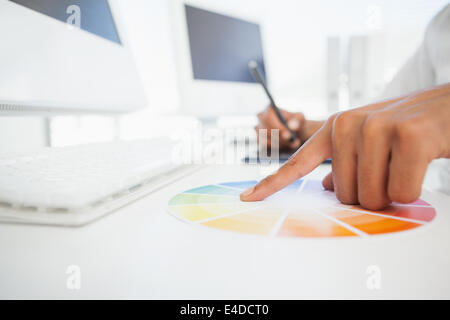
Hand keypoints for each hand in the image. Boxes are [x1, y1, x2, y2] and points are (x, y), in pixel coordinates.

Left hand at [242, 84, 449, 209]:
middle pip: (345, 195)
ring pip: (372, 197)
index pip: (298, 162)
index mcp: (335, 128)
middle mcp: (349, 125)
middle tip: (391, 166)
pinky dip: (413, 190)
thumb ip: (345, 164)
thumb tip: (327, 187)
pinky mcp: (408, 136)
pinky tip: (420, 162)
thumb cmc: (407, 129)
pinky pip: (401, 193)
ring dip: (393, 192)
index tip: (247, 198)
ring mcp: (376, 127)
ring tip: (405, 163)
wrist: (449, 107)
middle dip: (372, 192)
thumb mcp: (369, 143)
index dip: (272, 184)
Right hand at [256, 106, 321, 151]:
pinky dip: (277, 150)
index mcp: (269, 109)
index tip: (288, 135)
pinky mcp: (259, 142)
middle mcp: (260, 118)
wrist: (296, 133)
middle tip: (294, 142)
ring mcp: (258, 130)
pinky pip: (266, 148)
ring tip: (293, 144)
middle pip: (266, 130)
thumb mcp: (300, 119)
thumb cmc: (297, 123)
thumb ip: (297, 121)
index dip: (277, 127)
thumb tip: (292, 126)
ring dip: (281, 145)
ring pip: (266, 141)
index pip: (268, 117)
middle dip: (281, 139)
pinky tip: (286, 147)